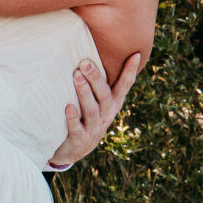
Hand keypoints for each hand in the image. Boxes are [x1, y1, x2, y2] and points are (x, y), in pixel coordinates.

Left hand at [48, 53, 142, 168]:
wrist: (74, 150)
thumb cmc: (84, 117)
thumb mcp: (95, 101)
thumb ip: (96, 83)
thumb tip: (90, 52)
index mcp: (112, 104)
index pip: (124, 86)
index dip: (130, 71)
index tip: (134, 54)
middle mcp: (106, 115)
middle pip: (104, 95)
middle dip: (96, 78)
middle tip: (85, 62)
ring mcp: (94, 128)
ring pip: (91, 109)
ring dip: (84, 92)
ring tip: (77, 76)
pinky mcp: (80, 139)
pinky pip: (76, 128)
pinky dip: (72, 117)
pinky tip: (68, 106)